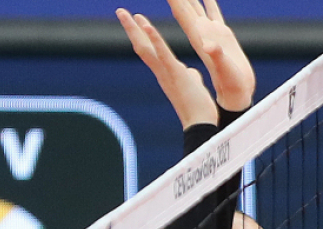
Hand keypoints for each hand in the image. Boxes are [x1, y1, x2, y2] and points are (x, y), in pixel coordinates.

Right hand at [117, 8, 215, 128]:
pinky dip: (154, 39)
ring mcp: (166, 73)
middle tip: (120, 11)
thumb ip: (189, 76)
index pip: (150, 51)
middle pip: (141, 46)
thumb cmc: (198, 108)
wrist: (201, 124)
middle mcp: (161, 72)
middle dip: (130, 28)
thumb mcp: (193, 86)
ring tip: (125, 13)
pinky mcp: (176, 74)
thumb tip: (190, 73)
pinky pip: (163, 54)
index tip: (135, 20)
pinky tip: (146, 25)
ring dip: (135, 29)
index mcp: (166, 73)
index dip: (142, 35)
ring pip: (146, 48)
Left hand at [167, 0, 254, 111]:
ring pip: (196, 9)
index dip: (175, 1)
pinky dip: (209, 4)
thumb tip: (208, 45)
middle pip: (185, 9)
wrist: (232, 97)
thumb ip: (216, 55)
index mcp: (198, 40)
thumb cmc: (229, 84)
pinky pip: (213, 15)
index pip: (182, 14)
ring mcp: (211, 35)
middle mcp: (201, 35)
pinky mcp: (222, 37)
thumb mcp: (223, 68)